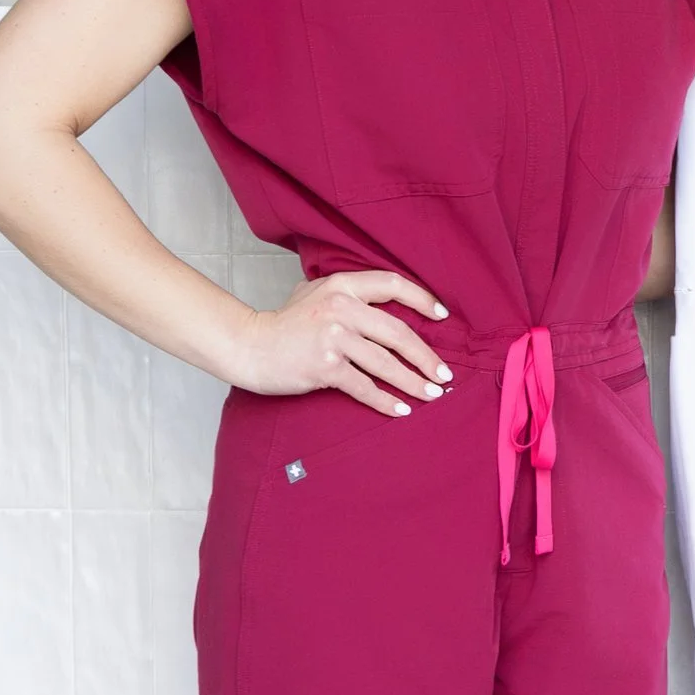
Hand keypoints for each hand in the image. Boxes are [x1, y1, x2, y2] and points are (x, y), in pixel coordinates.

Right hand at [228, 271, 452, 417]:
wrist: (249, 346)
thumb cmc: (284, 323)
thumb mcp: (313, 293)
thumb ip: (346, 293)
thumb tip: (386, 301)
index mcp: (341, 286)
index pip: (392, 285)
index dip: (422, 300)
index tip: (442, 316)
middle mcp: (340, 308)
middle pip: (397, 332)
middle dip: (426, 356)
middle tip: (444, 374)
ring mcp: (333, 338)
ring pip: (385, 363)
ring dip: (412, 382)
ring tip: (431, 394)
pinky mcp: (325, 367)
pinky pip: (364, 386)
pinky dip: (385, 400)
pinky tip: (401, 409)